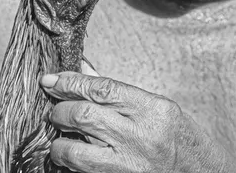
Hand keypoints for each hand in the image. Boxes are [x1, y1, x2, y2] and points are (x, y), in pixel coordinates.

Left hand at [40, 68, 235, 172]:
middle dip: (59, 110)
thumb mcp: (158, 108)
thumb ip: (119, 93)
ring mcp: (129, 166)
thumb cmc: (183, 141)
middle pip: (83, 115)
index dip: (71, 82)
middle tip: (55, 108)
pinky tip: (70, 155)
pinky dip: (69, 163)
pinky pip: (82, 172)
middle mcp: (141, 138)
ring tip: (60, 137)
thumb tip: (83, 72)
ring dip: (58, 142)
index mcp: (153, 111)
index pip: (101, 89)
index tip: (52, 79)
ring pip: (75, 151)